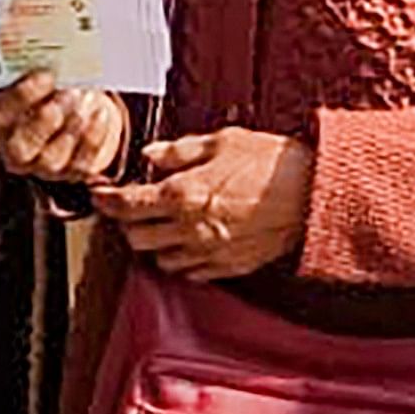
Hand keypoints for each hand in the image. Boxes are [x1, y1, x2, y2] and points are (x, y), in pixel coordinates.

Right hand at [0, 72, 128, 185]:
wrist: (66, 109)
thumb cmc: (43, 88)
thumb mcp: (29, 73)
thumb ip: (29, 62)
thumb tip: (44, 32)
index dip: (22, 96)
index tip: (46, 74)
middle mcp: (13, 152)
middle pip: (21, 147)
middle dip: (44, 122)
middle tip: (66, 95)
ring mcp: (42, 166)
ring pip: (53, 159)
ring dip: (72, 128)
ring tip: (86, 101)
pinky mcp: (70, 173)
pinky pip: (82, 164)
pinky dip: (94, 139)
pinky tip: (102, 114)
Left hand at [94, 128, 312, 278]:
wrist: (313, 196)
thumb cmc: (273, 164)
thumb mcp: (222, 142)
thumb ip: (179, 151)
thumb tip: (151, 155)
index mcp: (181, 195)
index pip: (126, 205)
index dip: (106, 200)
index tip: (101, 195)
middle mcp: (188, 229)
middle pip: (135, 238)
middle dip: (127, 223)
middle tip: (132, 207)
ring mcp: (207, 252)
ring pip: (159, 259)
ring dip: (153, 243)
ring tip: (162, 225)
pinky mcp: (227, 266)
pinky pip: (189, 271)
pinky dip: (181, 258)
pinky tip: (190, 241)